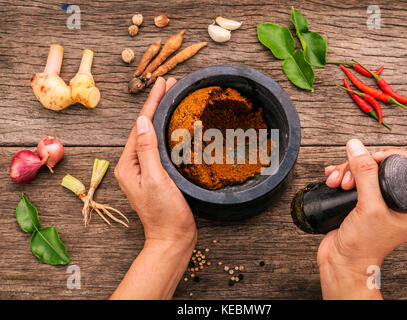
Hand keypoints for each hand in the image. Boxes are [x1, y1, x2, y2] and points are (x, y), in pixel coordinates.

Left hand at [111, 77, 196, 299]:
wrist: (173, 239)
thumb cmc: (164, 213)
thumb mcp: (156, 179)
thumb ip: (147, 150)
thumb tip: (143, 121)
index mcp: (128, 164)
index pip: (140, 126)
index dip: (152, 103)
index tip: (162, 82)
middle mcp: (133, 165)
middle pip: (145, 128)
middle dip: (157, 105)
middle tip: (171, 84)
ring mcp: (145, 170)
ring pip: (153, 136)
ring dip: (163, 116)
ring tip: (174, 97)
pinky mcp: (157, 175)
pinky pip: (161, 147)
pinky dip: (168, 132)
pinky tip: (176, 125)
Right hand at [317, 139, 406, 298]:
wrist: (342, 262)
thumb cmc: (363, 246)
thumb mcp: (368, 207)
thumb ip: (365, 174)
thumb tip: (357, 147)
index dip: (391, 156)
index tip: (370, 158)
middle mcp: (399, 201)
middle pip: (384, 164)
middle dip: (362, 165)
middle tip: (349, 178)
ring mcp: (379, 201)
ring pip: (366, 170)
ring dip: (348, 170)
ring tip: (337, 182)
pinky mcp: (362, 201)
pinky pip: (354, 178)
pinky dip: (342, 175)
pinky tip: (332, 179)